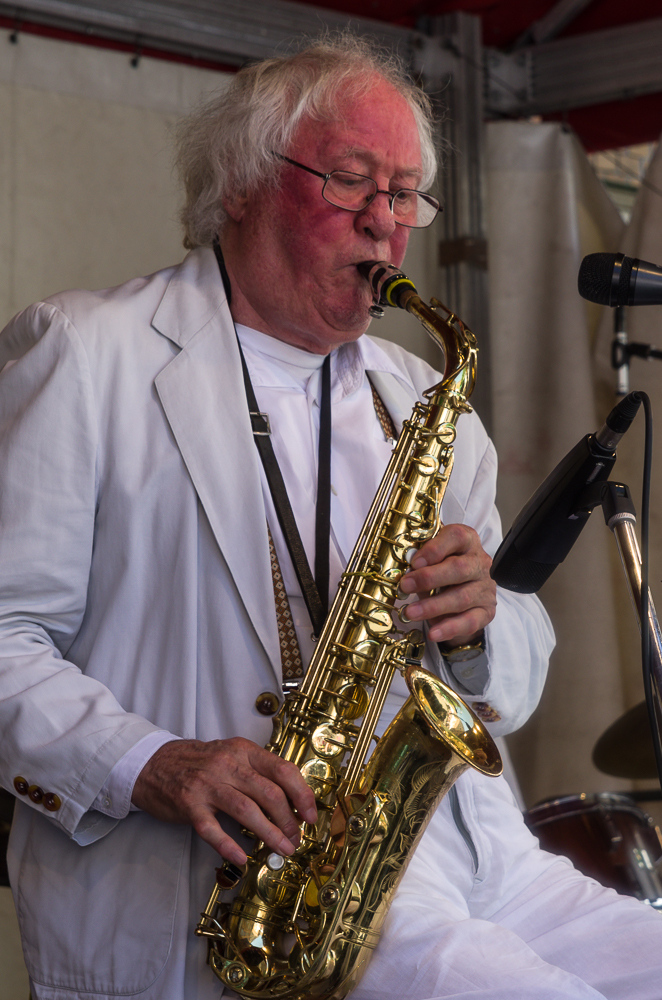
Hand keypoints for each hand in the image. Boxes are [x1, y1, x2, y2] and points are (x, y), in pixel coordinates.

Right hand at [131, 737, 317, 865]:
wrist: (153, 763)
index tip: (311, 816)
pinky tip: (242, 858)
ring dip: (270, 834)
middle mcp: (227, 764)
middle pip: (269, 793)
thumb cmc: (199, 763)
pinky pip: (213, 829)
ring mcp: (207, 785)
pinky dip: (229, 846)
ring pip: (247, 811)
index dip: (302, 795)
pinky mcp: (189, 805)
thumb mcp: (231, 755)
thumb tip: (292, 799)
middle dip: (289, 821)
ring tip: (282, 849)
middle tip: (295, 839)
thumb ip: (257, 771)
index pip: (283, 770)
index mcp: (243, 750)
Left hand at [398, 523, 495, 645]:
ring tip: (410, 612)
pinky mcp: (486, 611)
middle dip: (429, 578)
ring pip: (462, 597)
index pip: (457, 537)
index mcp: (467, 542)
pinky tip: (433, 633)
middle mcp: (480, 563)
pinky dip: (450, 628)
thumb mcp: (430, 562)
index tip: (414, 562)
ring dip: (433, 606)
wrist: (461, 597)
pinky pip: (470, 621)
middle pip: (459, 568)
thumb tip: (402, 571)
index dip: (435, 549)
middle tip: (405, 586)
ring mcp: (485, 588)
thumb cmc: (441, 572)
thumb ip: (420, 563)